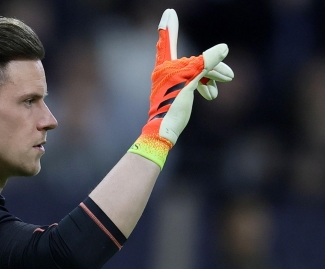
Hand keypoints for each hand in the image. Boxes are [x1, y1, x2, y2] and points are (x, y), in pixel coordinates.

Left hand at [128, 8, 233, 168]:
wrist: (163, 131)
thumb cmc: (171, 108)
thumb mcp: (190, 83)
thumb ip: (205, 63)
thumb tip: (223, 48)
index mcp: (165, 66)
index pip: (167, 41)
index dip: (169, 26)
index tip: (169, 12)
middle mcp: (166, 72)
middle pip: (192, 61)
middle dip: (212, 65)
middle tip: (229, 75)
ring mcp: (171, 83)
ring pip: (196, 72)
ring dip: (211, 77)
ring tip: (225, 84)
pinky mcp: (177, 93)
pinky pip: (194, 83)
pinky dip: (205, 86)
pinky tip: (212, 94)